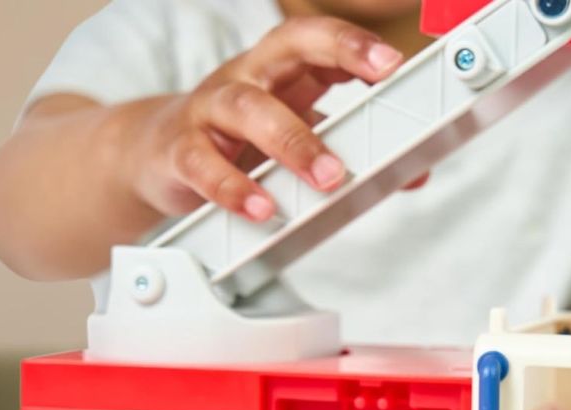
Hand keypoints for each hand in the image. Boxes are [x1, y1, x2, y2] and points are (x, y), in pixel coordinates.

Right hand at [130, 16, 403, 221]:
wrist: (155, 154)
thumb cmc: (236, 141)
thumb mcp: (296, 138)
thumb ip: (350, 151)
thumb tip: (415, 176)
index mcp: (279, 71)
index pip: (319, 39)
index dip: (355, 45)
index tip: (392, 64)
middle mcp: (246, 79)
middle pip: (288, 49)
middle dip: (337, 62)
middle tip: (380, 103)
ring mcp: (209, 111)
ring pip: (247, 107)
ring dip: (292, 142)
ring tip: (327, 178)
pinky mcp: (179, 151)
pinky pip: (203, 164)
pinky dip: (233, 188)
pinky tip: (261, 209)